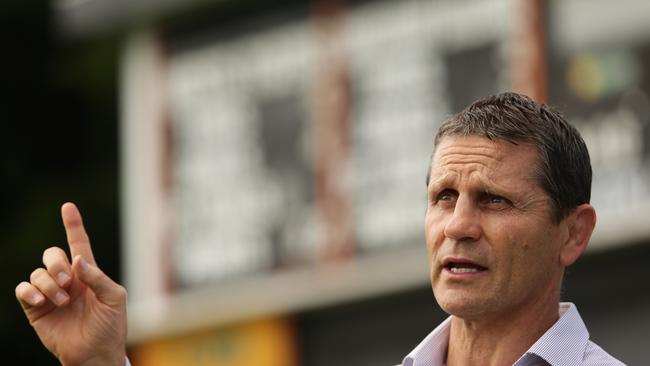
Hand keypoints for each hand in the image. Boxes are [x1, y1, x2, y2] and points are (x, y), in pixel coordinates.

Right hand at [15, 202, 126, 365]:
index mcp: (88, 273)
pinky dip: (29, 291)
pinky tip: (40, 301)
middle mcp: (68, 279)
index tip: (68, 206)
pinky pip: (22, 289)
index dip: (73, 224)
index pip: (79, 243)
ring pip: (37, 272)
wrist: (95, 353)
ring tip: (63, 301)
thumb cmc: (110, 325)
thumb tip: (78, 260)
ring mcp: (50, 293)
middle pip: (52, 254)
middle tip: (69, 283)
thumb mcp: (114, 298)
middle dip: (57, 264)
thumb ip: (98, 277)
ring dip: (49, 284)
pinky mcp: (36, 308)